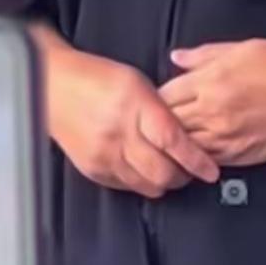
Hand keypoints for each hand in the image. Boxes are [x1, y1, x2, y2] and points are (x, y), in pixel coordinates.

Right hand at [42, 42, 218, 197]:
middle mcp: (120, 135)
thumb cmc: (99, 78)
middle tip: (193, 171)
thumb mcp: (139, 83)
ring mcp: (104, 155)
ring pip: (145, 185)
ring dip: (164, 182)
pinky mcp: (92, 168)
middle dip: (183, 176)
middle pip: (162, 171)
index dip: (196, 160)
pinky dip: (141, 183)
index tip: (211, 170)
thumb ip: (163, 108)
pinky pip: (125, 186)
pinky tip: (146, 171)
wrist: (54, 87)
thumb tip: (189, 131)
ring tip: (172, 172)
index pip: (174, 142)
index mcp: (136, 108)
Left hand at [159, 40, 265, 167]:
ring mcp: (227, 138)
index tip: (156, 96)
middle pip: (167, 123)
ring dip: (176, 142)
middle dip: (160, 121)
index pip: (164, 94)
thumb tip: (177, 58)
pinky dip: (197, 155)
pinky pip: (206, 160)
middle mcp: (214, 112)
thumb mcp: (248, 47)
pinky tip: (197, 149)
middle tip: (157, 120)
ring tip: (173, 137)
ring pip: (183, 147)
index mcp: (213, 81)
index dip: (156, 96)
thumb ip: (207, 54)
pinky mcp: (241, 157)